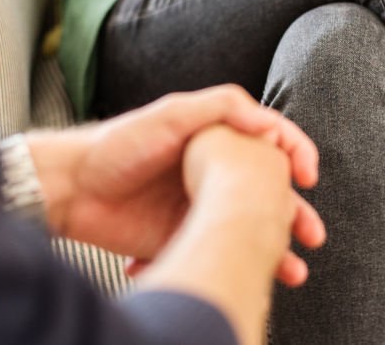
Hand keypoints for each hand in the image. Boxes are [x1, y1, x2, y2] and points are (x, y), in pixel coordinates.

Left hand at [137, 125, 323, 344]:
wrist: (72, 188)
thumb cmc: (118, 143)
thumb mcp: (172, 112)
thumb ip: (223, 108)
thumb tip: (269, 123)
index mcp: (219, 139)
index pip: (271, 144)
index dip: (297, 155)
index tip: (308, 176)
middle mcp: (215, 173)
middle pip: (268, 194)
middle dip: (296, 216)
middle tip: (312, 234)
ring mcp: (201, 208)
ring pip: (250, 230)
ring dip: (274, 251)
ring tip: (291, 271)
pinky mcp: (184, 239)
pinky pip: (217, 253)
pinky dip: (232, 267)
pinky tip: (239, 277)